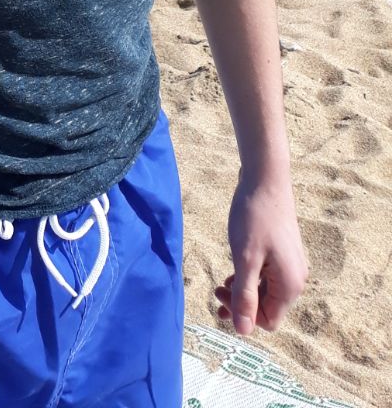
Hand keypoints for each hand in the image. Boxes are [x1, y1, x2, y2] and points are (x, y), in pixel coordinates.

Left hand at [214, 172, 306, 333]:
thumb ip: (245, 296)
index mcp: (290, 285)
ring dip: (243, 291)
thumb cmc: (255, 217)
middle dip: (242, 304)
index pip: (268, 321)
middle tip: (215, 290)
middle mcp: (295, 279)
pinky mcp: (282, 253)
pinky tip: (233, 271)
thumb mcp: (245, 259)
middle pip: (268, 307)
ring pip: (265, 291)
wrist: (266, 179)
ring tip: (220, 283)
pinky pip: (266, 276)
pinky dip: (250, 277)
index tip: (220, 296)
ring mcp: (289, 265)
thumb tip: (242, 331)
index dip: (244, 316)